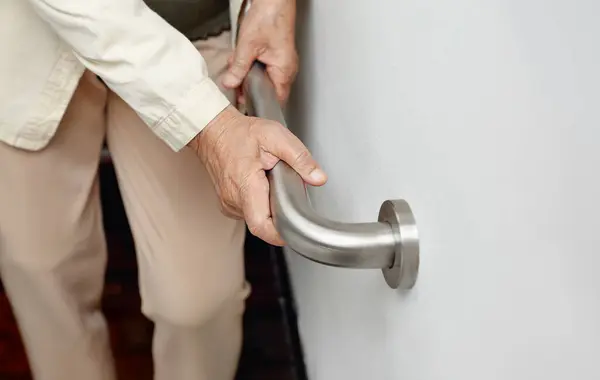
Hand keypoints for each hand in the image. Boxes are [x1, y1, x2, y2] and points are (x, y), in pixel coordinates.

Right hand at [188, 105, 326, 245]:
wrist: (213, 130)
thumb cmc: (240, 133)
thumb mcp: (277, 137)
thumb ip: (300, 158)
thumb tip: (318, 178)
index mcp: (245, 185)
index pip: (262, 226)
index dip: (280, 234)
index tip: (295, 229)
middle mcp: (234, 199)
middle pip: (263, 224)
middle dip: (280, 212)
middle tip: (284, 190)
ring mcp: (228, 204)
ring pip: (257, 218)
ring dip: (270, 207)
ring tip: (270, 183)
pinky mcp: (228, 204)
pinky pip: (249, 212)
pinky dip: (260, 203)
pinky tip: (261, 185)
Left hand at [222, 0, 297, 103]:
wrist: (275, 0)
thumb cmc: (270, 17)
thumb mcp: (247, 46)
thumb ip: (238, 68)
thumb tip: (230, 83)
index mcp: (284, 71)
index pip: (275, 100)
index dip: (259, 103)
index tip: (245, 104)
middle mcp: (287, 69)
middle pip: (268, 90)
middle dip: (249, 87)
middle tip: (236, 86)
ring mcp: (283, 62)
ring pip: (264, 78)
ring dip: (249, 74)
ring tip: (237, 66)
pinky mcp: (277, 55)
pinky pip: (265, 67)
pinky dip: (252, 65)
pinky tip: (243, 58)